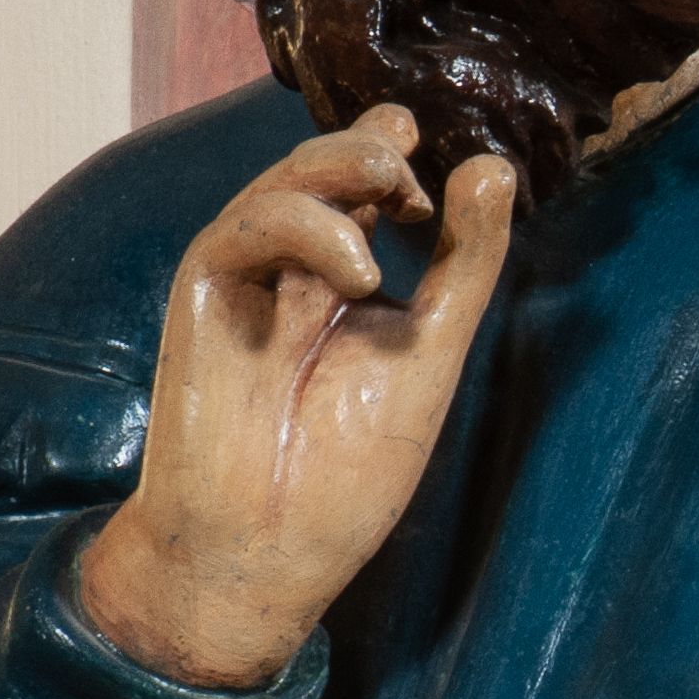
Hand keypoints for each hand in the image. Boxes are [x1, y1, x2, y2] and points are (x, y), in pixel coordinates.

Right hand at [81, 106, 515, 689]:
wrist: (265, 552)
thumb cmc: (343, 472)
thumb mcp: (430, 353)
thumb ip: (464, 264)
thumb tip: (493, 166)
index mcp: (347, 276)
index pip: (372, 182)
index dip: (407, 153)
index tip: (457, 182)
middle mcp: (294, 268)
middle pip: (327, 163)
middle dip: (374, 146)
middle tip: (416, 184)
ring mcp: (248, 277)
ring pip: (287, 180)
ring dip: (346, 165)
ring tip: (402, 197)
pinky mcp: (205, 292)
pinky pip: (247, 227)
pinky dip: (311, 228)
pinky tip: (362, 275)